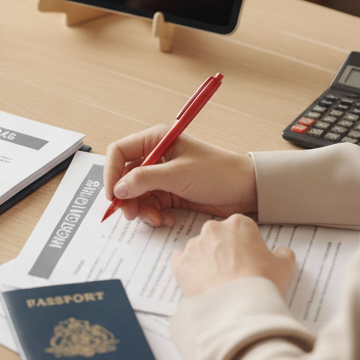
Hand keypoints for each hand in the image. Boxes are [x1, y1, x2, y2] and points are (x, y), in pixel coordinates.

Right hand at [104, 125, 257, 227]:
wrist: (248, 190)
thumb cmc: (219, 173)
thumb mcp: (178, 175)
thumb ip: (144, 180)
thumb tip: (118, 189)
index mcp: (156, 140)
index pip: (119, 152)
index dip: (111, 173)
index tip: (113, 195)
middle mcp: (155, 156)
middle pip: (124, 176)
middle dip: (126, 197)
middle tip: (131, 214)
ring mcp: (162, 175)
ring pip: (135, 194)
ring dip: (141, 209)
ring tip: (155, 219)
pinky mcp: (169, 192)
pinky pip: (150, 204)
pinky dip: (154, 214)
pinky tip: (166, 220)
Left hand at [172, 214, 294, 298]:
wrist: (237, 306)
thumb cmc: (261, 282)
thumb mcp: (284, 266)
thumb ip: (283, 253)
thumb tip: (281, 252)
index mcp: (238, 224)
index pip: (241, 227)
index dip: (246, 242)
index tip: (250, 256)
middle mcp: (213, 229)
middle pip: (218, 235)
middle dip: (225, 248)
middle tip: (236, 269)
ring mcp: (194, 246)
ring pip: (200, 248)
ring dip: (208, 259)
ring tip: (220, 280)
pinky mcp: (180, 264)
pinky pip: (182, 261)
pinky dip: (189, 268)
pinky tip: (200, 279)